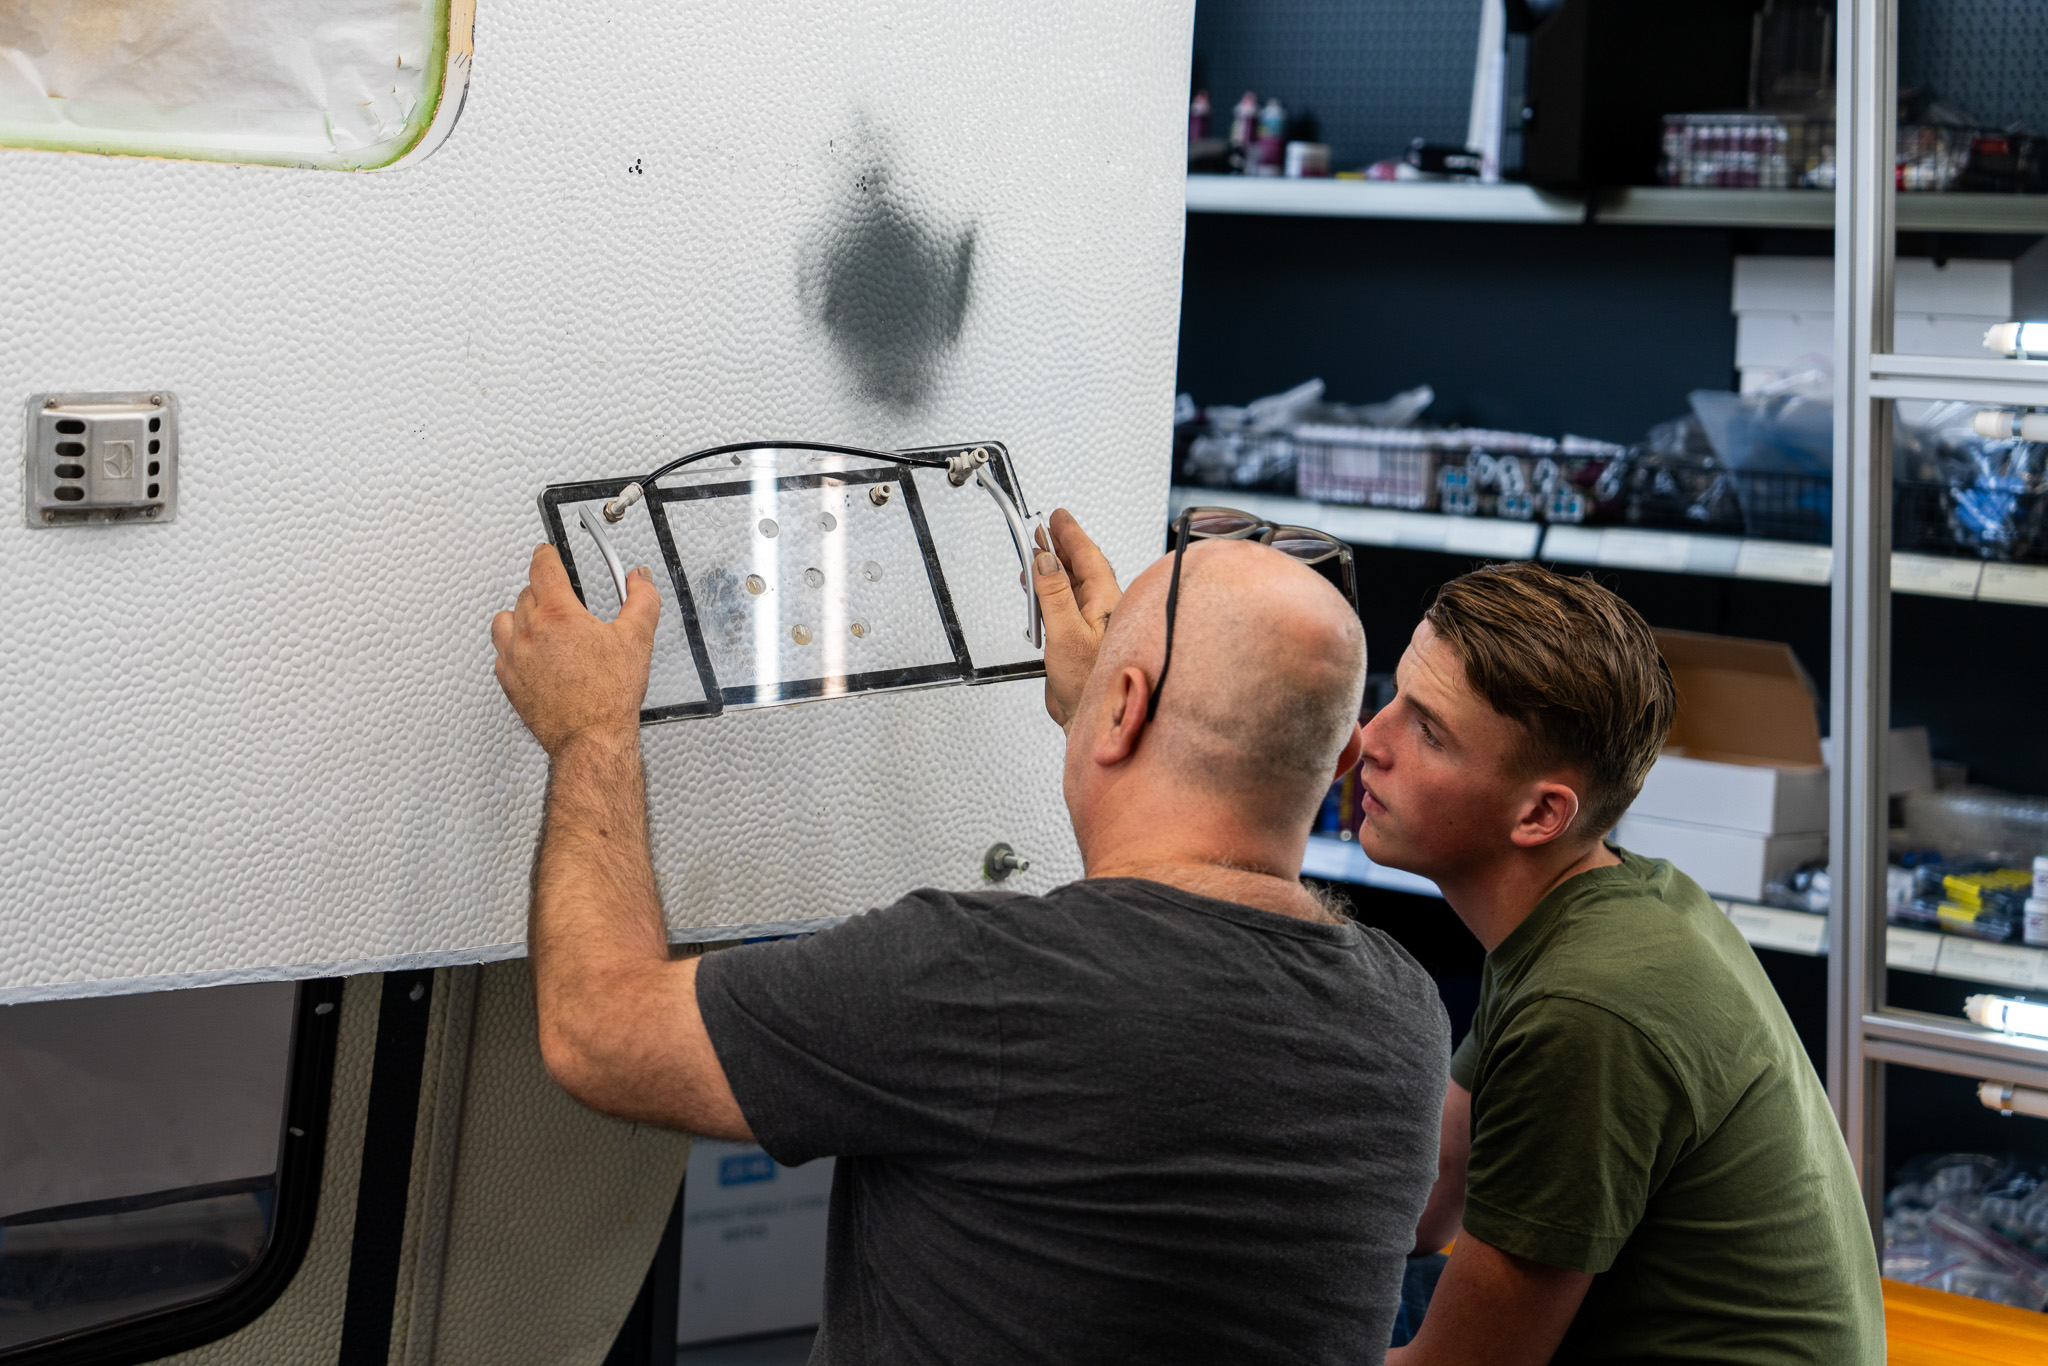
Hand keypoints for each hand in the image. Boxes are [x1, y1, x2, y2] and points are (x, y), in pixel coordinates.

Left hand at [492, 545, 659, 755]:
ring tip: (539, 622)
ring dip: (520, 615)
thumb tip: (640, 580)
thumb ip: (641, 600)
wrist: (590, 738)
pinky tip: (529, 653)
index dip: (546, 555)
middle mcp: (529, 632)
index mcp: (558, 615)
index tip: (546, 552)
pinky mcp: (508, 681)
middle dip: (542, 590)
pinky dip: (513, 647)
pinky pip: (500, 652)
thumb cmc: (608, 697)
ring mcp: (514, 658)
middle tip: (559, 596)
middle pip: (525, 593)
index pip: (542, 568)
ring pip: (505, 620)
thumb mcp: (637, 639)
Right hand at [1032, 508, 1121, 726]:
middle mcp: (1102, 609)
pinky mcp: (1080, 641)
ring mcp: (1092, 625)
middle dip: (1062, 546)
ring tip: (1039, 554)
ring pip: (1073, 586)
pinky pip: (1065, 607)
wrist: (1096, 721)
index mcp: (1106, 601)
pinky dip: (1050, 594)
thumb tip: (1045, 562)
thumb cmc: (1093, 684)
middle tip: (1046, 528)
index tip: (1058, 516)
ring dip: (1055, 569)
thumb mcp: (1067, 634)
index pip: (1087, 556)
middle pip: (1081, 567)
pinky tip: (1040, 595)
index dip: (1070, 533)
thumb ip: (1054, 595)